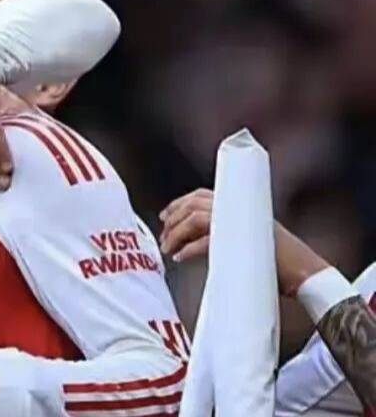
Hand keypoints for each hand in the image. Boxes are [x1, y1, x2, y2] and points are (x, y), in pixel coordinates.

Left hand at [158, 188, 329, 295]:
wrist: (304, 274)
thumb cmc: (277, 262)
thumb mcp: (247, 240)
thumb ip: (225, 233)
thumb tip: (193, 239)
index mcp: (240, 206)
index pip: (201, 194)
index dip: (180, 203)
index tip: (165, 216)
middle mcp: (239, 209)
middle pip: (194, 204)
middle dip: (173, 219)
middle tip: (163, 238)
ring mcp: (240, 224)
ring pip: (196, 219)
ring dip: (176, 234)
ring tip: (168, 249)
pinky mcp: (241, 242)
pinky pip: (206, 240)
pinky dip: (189, 249)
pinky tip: (180, 257)